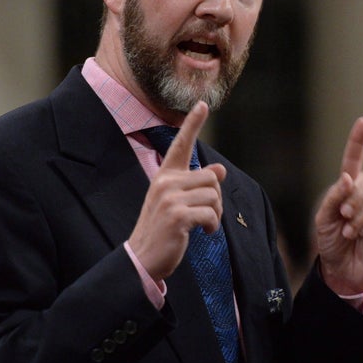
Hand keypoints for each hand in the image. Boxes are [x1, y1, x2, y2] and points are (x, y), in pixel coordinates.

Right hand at [128, 101, 226, 280]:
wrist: (142, 257)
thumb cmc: (163, 229)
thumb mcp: (178, 202)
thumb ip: (196, 185)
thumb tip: (220, 169)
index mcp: (165, 175)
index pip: (181, 144)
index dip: (193, 124)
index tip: (201, 104)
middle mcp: (166, 182)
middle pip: (211, 178)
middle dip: (215, 199)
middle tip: (206, 216)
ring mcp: (170, 198)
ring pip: (214, 196)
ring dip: (215, 216)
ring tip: (202, 226)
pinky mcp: (177, 216)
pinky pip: (211, 214)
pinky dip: (212, 227)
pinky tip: (202, 233)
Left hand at [314, 117, 362, 294]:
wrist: (342, 270)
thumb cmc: (330, 243)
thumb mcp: (323, 219)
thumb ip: (334, 197)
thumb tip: (348, 177)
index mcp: (346, 188)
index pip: (354, 159)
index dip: (359, 140)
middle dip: (355, 195)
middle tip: (344, 215)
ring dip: (359, 215)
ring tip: (349, 232)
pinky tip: (361, 235)